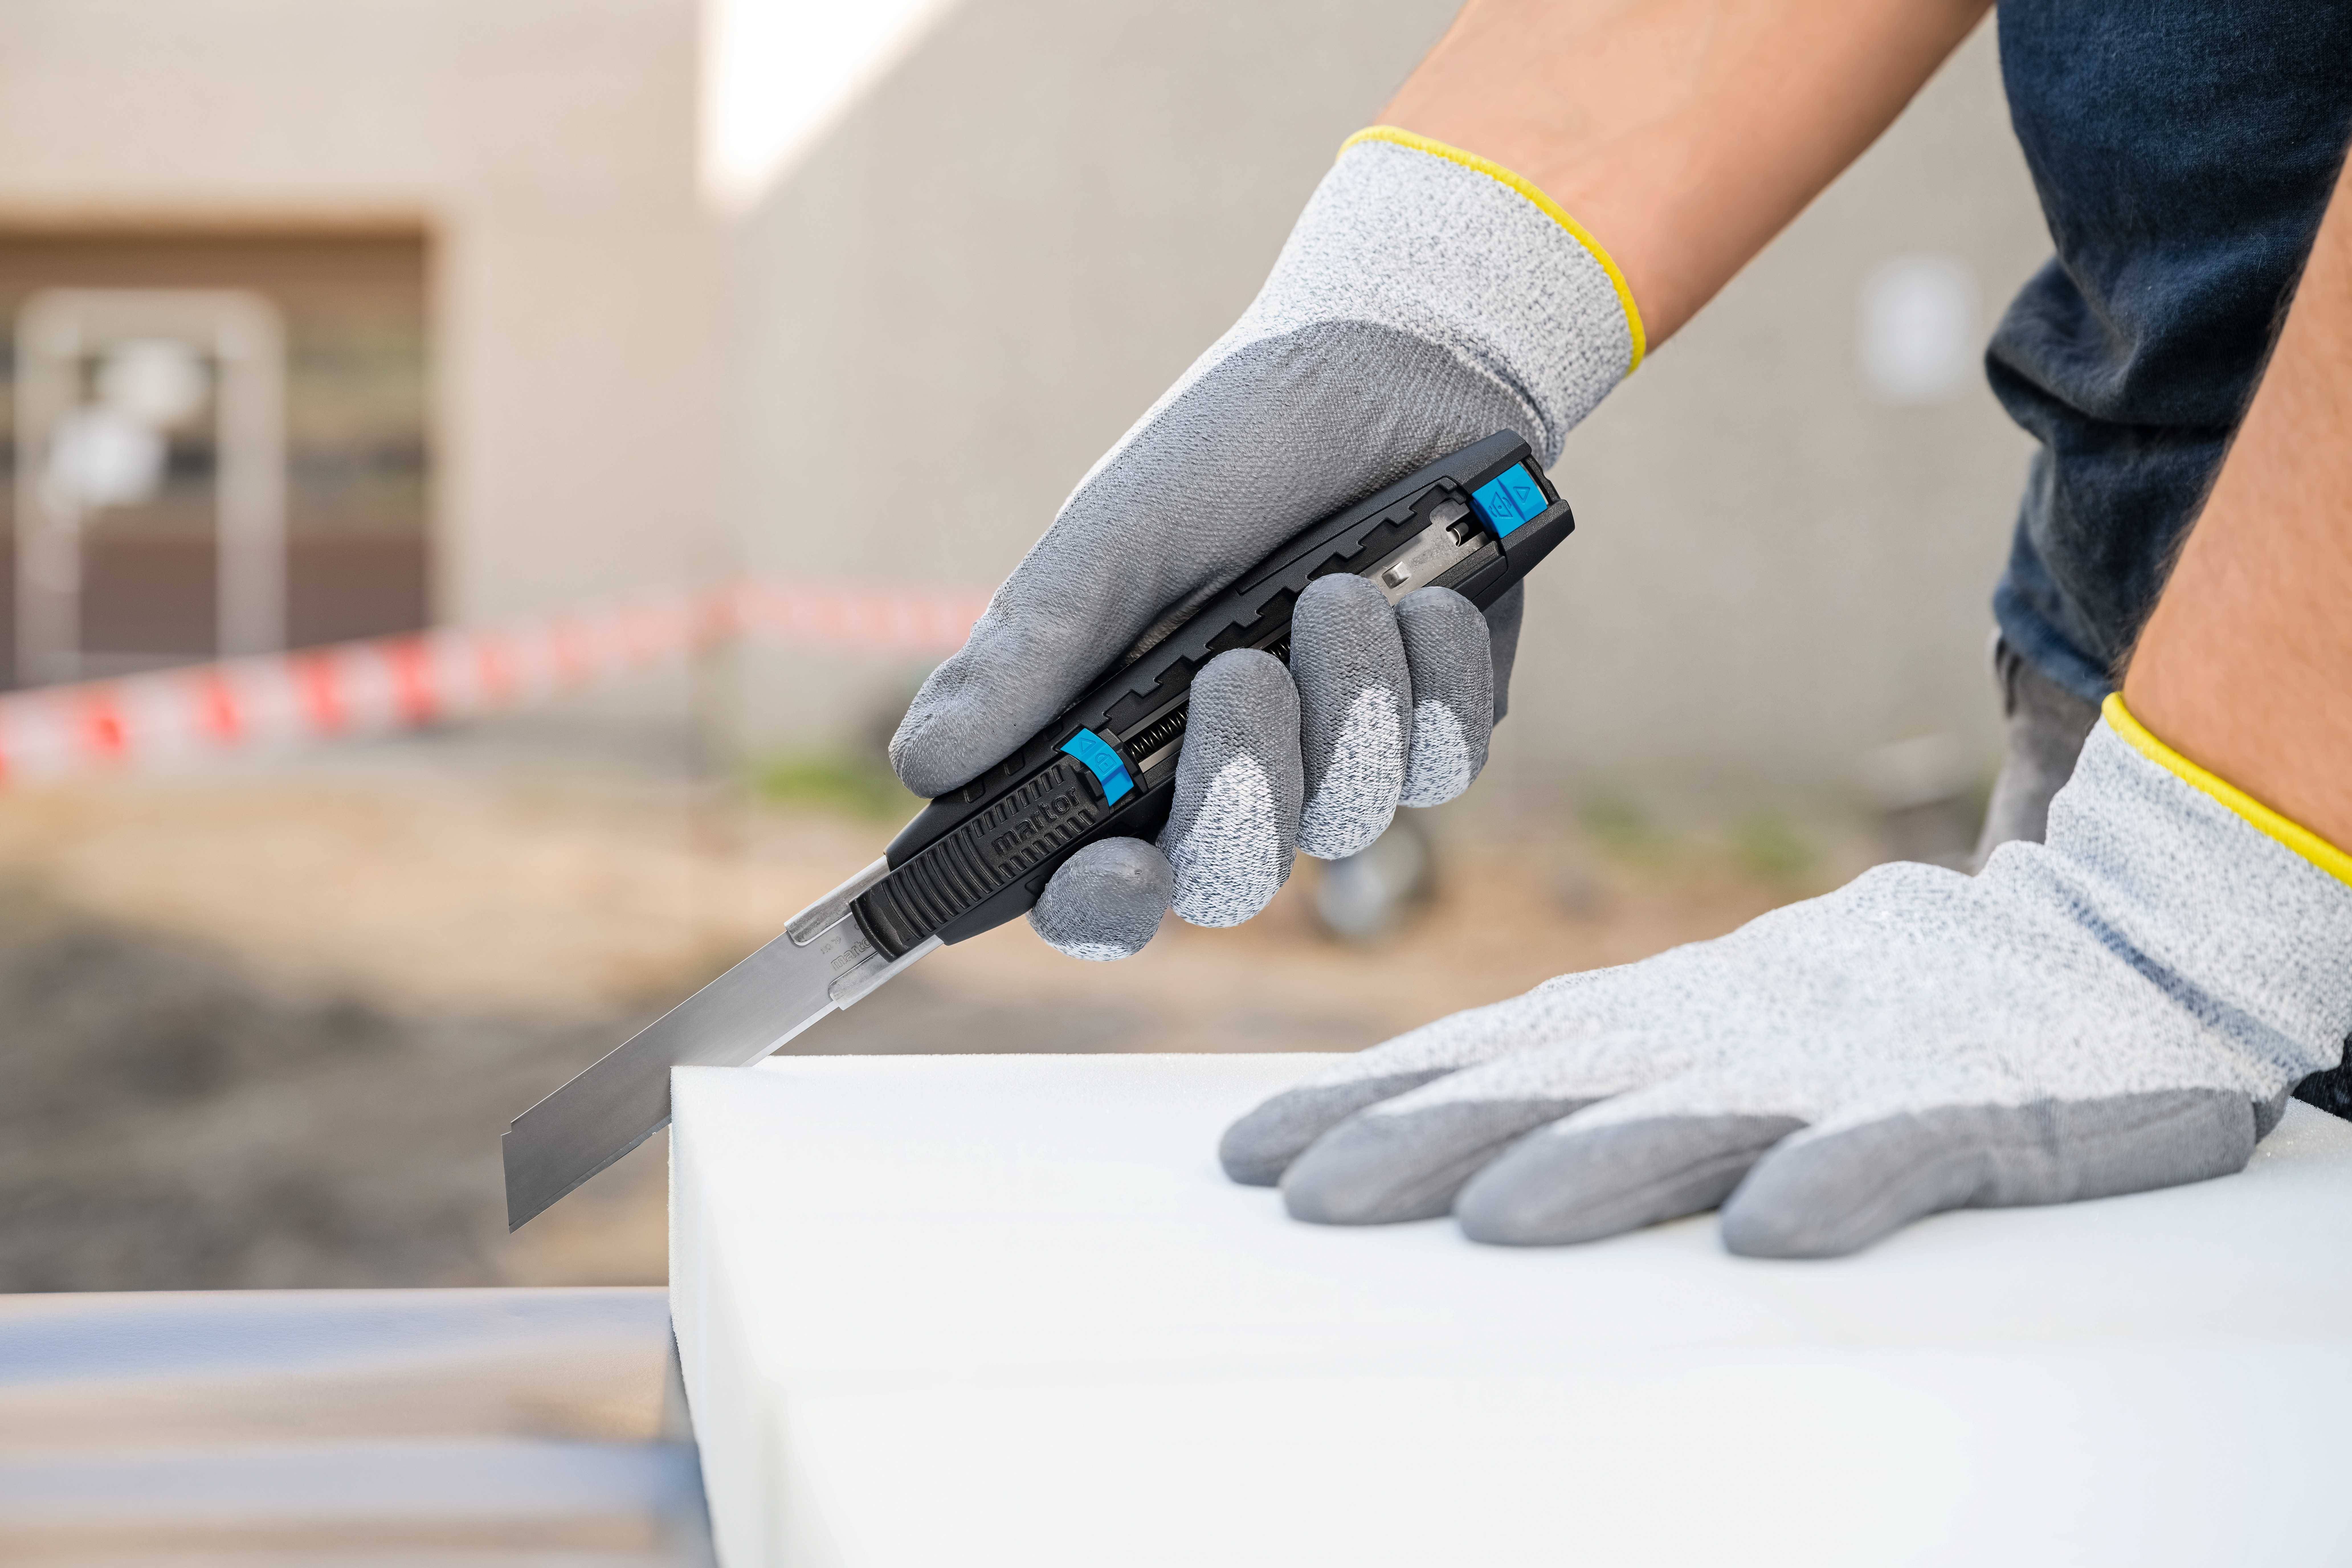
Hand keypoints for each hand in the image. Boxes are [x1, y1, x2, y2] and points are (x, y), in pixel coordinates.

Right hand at [889, 129, 1641, 958]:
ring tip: (1337, 589)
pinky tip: (1424, 598)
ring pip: (1346, 820)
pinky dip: (1431, 675)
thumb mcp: (1111, 538)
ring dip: (1344, 700)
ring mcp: (1338, 762)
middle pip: (1227, 879)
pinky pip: (1443, 763)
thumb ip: (1030, 652)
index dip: (1098, 908)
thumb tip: (922, 762)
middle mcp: (1228, 776)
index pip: (1094, 887)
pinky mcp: (1436, 730)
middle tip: (1239, 672)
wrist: (1379, 372)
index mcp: (1124, 749)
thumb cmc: (1223, 453)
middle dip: (1239, 786)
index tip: (1118, 870)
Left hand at [1220, 709, 2351, 1256]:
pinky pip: (1896, 1152)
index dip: (1364, 1102)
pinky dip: (1834, 1184)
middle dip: (1417, 1139)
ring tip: (1494, 1219)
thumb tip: (1449, 1119)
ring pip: (1696, 1117)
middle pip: (1547, 1089)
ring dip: (1594, 1169)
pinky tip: (1772, 1236)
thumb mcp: (1714, 1014)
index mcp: (1665, 1016)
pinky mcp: (1970, 1107)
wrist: (2105, 947)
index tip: (1251, 1152)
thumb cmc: (1875, 1000)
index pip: (1480, 1058)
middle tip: (1301, 1192)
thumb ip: (1599, 1061)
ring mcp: (1843, 1068)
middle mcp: (1725, 1034)